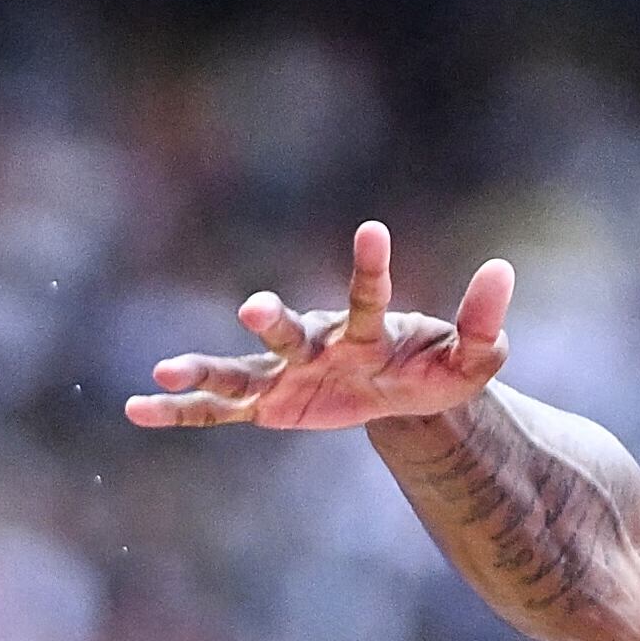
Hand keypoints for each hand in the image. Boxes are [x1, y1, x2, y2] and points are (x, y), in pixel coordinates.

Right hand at [125, 218, 513, 430]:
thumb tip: (502, 268)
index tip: (374, 229)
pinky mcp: (267, 402)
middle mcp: (317, 345)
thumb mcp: (472, 359)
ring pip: (241, 371)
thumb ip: (485, 322)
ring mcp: (286, 372)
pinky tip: (137, 409)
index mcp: (367, 332)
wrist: (403, 391)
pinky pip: (218, 410)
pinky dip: (181, 411)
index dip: (371, 269)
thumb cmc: (433, 366)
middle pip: (291, 334)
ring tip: (165, 369)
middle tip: (253, 306)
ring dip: (205, 370)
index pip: (369, 300)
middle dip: (274, 323)